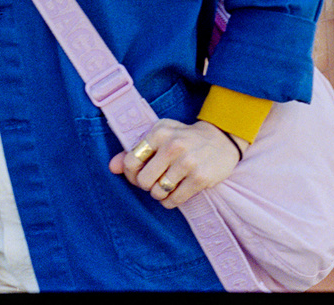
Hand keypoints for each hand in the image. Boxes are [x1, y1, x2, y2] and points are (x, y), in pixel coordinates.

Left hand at [108, 119, 246, 208]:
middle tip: (156, 181)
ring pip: (157, 192)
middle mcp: (173, 145)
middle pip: (143, 180)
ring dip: (159, 194)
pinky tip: (176, 193)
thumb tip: (112, 167)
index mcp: (160, 132)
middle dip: (147, 185)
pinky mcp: (200, 178)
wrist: (221, 139)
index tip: (139, 175)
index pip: (131, 161)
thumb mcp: (160, 136)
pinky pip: (174, 200)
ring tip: (167, 186)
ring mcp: (188, 162)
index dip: (131, 174)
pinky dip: (171, 201)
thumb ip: (135, 151)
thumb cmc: (184, 139)